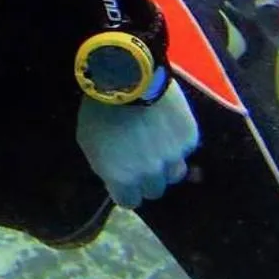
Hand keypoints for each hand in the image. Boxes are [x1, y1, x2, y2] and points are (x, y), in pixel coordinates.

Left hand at [77, 84, 198, 208]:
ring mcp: (173, 157)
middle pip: (154, 190)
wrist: (127, 77)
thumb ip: (106, 167)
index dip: (127, 190)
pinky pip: (185, 149)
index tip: (125, 178)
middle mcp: (150, 174)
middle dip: (147, 178)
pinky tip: (167, 124)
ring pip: (174, 173)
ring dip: (167, 164)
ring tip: (157, 143)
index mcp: (123, 178)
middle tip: (141, 158)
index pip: (130, 202)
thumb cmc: (99, 109)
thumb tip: (117, 178)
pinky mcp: (189, 138)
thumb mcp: (89, 143)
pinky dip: (177, 141)